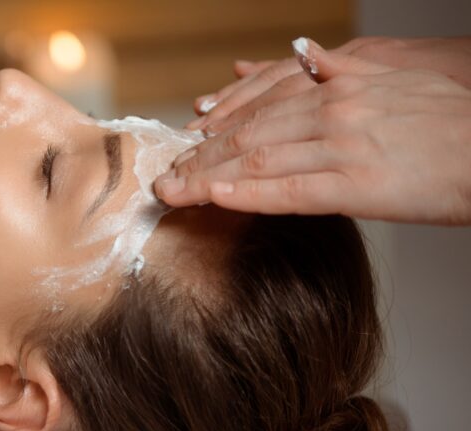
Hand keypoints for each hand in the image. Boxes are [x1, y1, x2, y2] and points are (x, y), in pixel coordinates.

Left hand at [154, 40, 470, 225]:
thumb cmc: (449, 121)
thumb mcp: (393, 77)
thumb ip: (343, 69)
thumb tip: (308, 54)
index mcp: (337, 90)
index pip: (259, 112)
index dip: (216, 133)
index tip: (187, 149)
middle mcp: (332, 114)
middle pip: (247, 137)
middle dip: (199, 158)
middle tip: (165, 178)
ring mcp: (342, 148)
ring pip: (257, 162)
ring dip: (208, 178)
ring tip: (174, 192)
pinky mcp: (357, 184)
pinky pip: (289, 191)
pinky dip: (246, 194)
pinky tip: (215, 199)